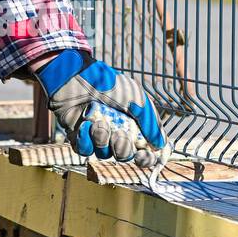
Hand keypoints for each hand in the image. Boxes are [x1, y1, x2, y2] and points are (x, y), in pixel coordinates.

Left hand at [34, 49, 168, 167]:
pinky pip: (85, 151)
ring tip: (97, 122)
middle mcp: (116, 132)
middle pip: (124, 155)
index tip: (143, 156)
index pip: (143, 150)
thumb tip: (161, 145)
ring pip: (104, 154)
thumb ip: (150, 122)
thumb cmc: (108, 84)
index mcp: (133, 125)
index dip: (145, 158)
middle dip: (122, 147)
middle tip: (118, 134)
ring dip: (102, 139)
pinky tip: (84, 124)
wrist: (76, 78)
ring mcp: (97, 136)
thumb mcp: (136, 99)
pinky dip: (85, 140)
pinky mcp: (79, 137)